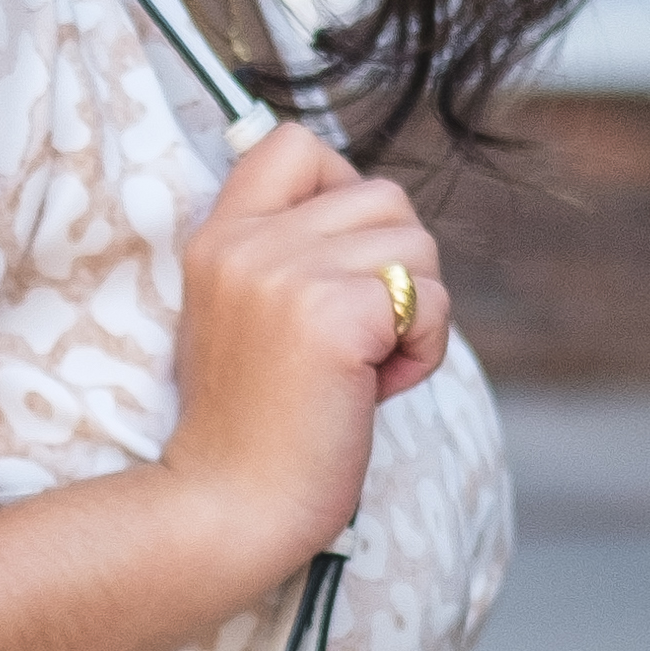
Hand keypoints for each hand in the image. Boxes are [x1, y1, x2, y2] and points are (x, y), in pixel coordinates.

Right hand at [158, 124, 449, 572]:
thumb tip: (384, 223)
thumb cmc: (252, 431)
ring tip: (362, 370)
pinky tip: (376, 390)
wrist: (226, 507)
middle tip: (355, 342)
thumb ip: (290, 258)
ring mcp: (287, 272)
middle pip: (384, 197)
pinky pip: (431, 300)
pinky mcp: (334, 314)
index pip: (294, 143)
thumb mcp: (247, 318)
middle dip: (396, 270)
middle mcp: (248, 242)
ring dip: (414, 313)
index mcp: (218, 236)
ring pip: (418, 245)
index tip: (340, 264)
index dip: (343, 187)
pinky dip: (424, 351)